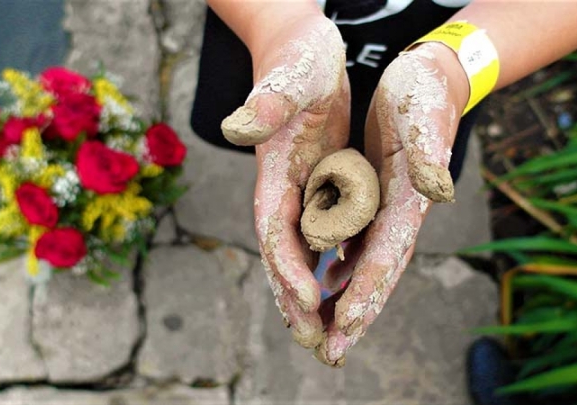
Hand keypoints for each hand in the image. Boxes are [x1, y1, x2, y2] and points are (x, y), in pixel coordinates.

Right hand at [221, 11, 349, 347]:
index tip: (307, 300)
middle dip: (294, 297)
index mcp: (274, 169)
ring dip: (308, 291)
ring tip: (322, 332)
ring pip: (301, 251)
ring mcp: (298, 189)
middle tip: (312, 341)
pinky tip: (340, 287)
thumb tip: (236, 128)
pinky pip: (320, 234)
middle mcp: (282, 187)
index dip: (287, 265)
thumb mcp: (290, 76)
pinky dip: (326, 265)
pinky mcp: (316, 184)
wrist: (298, 50)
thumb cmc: (296, 57)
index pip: (274, 226)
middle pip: (283, 251)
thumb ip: (266, 104)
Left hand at [315, 42, 469, 365]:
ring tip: (329, 333)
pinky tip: (332, 282)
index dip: (368, 288)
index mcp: (409, 199)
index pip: (387, 252)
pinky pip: (360, 241)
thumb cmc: (426, 93)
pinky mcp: (377, 196)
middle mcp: (401, 212)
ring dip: (350, 299)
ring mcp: (389, 207)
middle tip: (334, 353)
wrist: (432, 80)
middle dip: (357, 313)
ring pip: (367, 264)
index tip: (347, 323)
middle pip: (377, 272)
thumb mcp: (424, 115)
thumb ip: (431, 154)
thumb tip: (440, 192)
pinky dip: (347, 266)